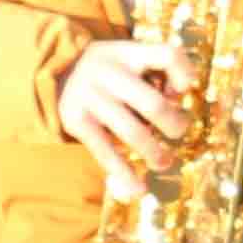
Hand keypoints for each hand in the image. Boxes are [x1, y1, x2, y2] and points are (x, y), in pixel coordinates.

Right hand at [58, 40, 193, 179]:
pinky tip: (138, 189)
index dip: (185, 74)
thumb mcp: (131, 57)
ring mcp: (91, 97)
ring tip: (163, 162)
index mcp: (130, 53)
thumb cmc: (111, 70)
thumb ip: (158, 71)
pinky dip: (124, 173)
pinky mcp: (76, 121)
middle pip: (153, 104)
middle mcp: (109, 72)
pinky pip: (105, 152)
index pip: (167, 55)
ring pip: (133, 132)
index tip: (183, 91)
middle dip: (174, 124)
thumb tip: (179, 96)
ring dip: (155, 153)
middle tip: (177, 132)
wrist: (57, 69)